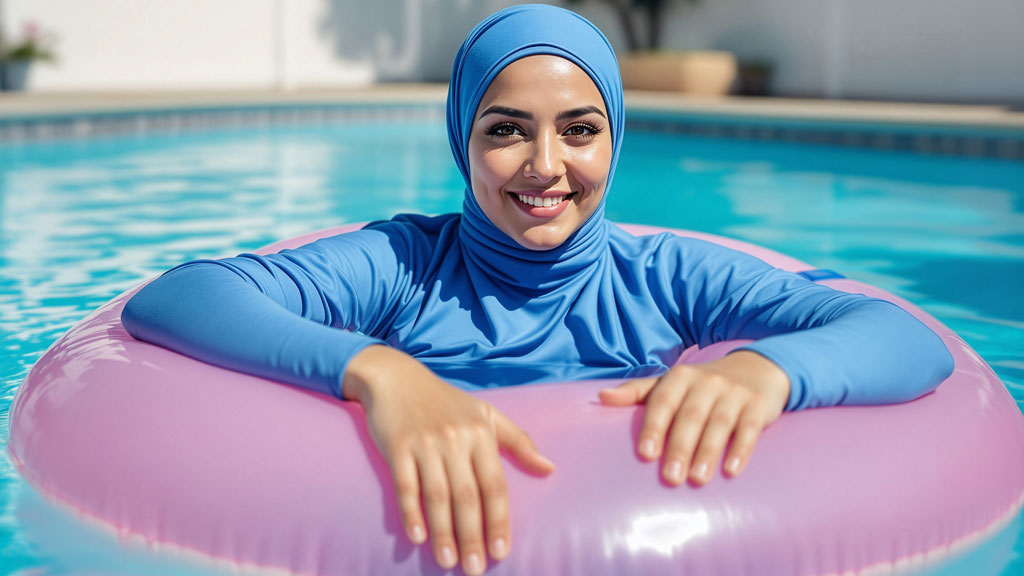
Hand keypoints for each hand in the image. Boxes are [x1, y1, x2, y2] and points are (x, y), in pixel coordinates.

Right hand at [343, 346, 554, 574]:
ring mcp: (425, 443)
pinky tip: (418, 537)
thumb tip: (550, 469)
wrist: (397, 378)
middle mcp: (455, 439)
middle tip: (476, 568)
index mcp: (481, 433)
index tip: (502, 551)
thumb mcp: (486, 414)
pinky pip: (405, 486)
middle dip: (472, 536)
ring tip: (448, 561)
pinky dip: (411, 513)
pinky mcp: (397, 446)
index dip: (499, 521)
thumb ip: (519, 441)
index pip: (495, 485)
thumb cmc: (446, 401)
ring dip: (443, 532)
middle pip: (467, 496)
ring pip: (437, 495)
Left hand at [598, 350, 788, 485]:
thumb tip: (601, 397)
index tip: (645, 454)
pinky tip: (732, 470)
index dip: (654, 427)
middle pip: (690, 416)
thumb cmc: (701, 386)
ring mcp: (734, 393)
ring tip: (697, 479)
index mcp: (680, 377)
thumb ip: (636, 392)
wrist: (755, 369)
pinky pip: (749, 429)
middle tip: (670, 478)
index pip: (663, 402)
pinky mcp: (758, 406)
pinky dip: (741, 449)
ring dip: (708, 452)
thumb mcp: (669, 383)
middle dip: (679, 447)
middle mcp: (707, 382)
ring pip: (719, 423)